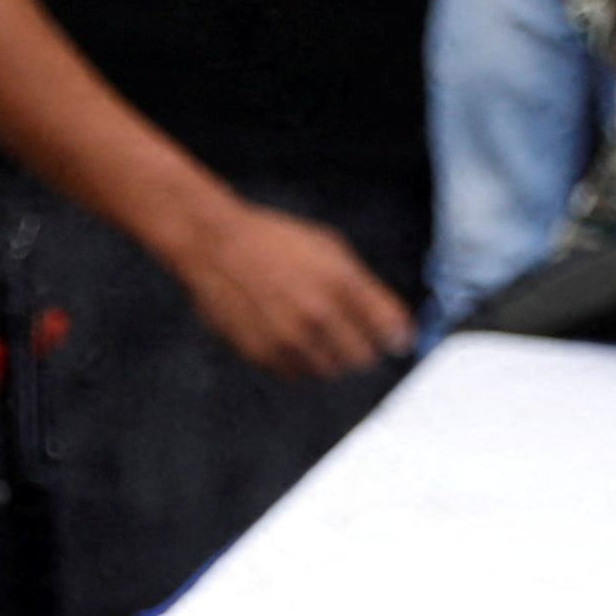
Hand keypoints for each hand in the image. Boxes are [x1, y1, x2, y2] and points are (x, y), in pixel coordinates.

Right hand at [173, 201, 412, 375]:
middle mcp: (318, 314)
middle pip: (363, 359)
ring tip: (315, 333)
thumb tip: (396, 328)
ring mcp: (289, 337)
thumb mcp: (331, 248)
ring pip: (331, 371)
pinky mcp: (263, 352)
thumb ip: (366, 288)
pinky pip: (297, 373)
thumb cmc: (275, 242)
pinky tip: (288, 334)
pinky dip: (299, 361)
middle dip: (363, 349)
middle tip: (352, 336)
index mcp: (342, 282)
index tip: (396, 339)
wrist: (217, 246)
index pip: (392, 330)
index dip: (398, 337)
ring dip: (331, 358)